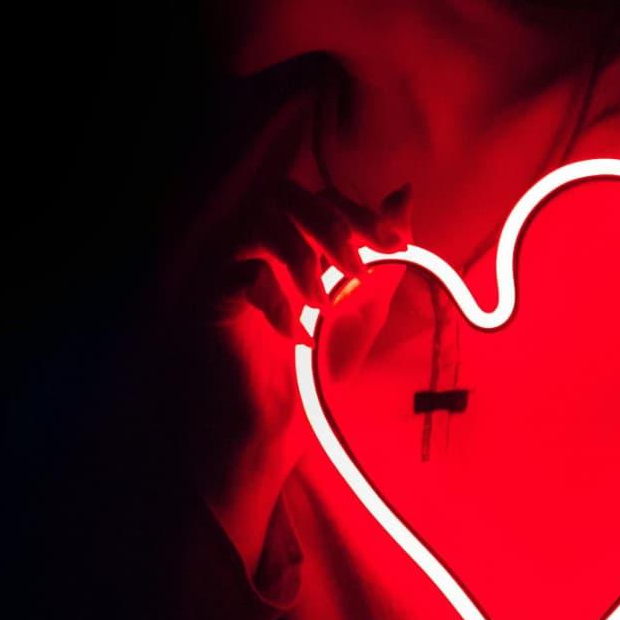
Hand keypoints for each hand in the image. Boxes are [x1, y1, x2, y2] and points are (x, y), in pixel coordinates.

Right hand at [173, 178, 412, 567]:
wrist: (287, 426)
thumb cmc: (321, 365)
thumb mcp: (367, 303)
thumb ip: (383, 252)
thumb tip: (404, 192)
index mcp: (295, 241)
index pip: (321, 197)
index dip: (361, 212)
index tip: (399, 245)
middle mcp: (259, 247)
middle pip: (283, 193)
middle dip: (329, 223)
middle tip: (358, 269)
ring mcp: (232, 270)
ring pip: (256, 221)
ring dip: (299, 257)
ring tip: (324, 305)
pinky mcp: (215, 303)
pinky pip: (240, 275)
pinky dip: (276, 302)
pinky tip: (296, 338)